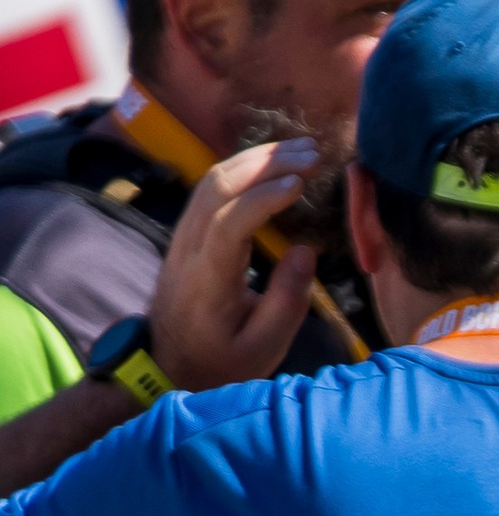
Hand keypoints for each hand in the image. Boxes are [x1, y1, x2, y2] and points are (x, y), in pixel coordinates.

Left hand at [148, 141, 321, 393]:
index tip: (301, 185)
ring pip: (213, 179)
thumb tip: (305, 250)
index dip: (264, 198)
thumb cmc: (222, 362)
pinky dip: (245, 168)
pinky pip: (212, 187)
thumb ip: (286, 302)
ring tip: (301, 151)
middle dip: (266, 163)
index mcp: (208, 279)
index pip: (230, 222)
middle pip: (218, 186)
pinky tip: (274, 165)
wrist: (169, 364)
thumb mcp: (263, 348)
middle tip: (312, 154)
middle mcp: (189, 248)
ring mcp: (184, 235)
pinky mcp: (188, 231)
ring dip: (257, 159)